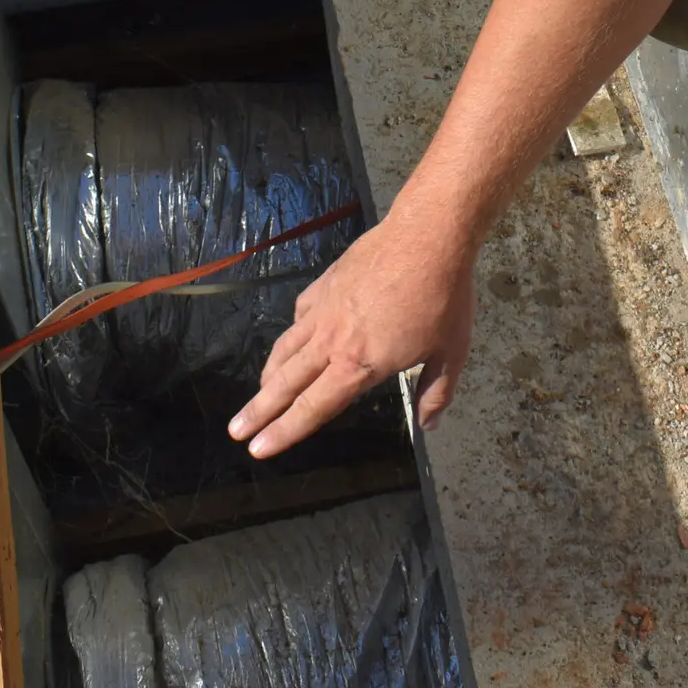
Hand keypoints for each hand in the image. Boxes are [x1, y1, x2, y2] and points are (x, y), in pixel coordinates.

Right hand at [228, 207, 475, 457]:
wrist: (427, 238)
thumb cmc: (443, 298)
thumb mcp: (452, 353)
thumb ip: (437, 393)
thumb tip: (428, 426)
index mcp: (358, 365)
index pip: (312, 408)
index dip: (284, 432)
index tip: (257, 449)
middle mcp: (331, 341)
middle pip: (286, 383)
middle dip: (258, 411)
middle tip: (235, 430)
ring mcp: (324, 309)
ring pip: (285, 348)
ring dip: (268, 375)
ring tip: (258, 392)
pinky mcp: (325, 283)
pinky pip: (300, 315)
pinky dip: (292, 333)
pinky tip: (293, 338)